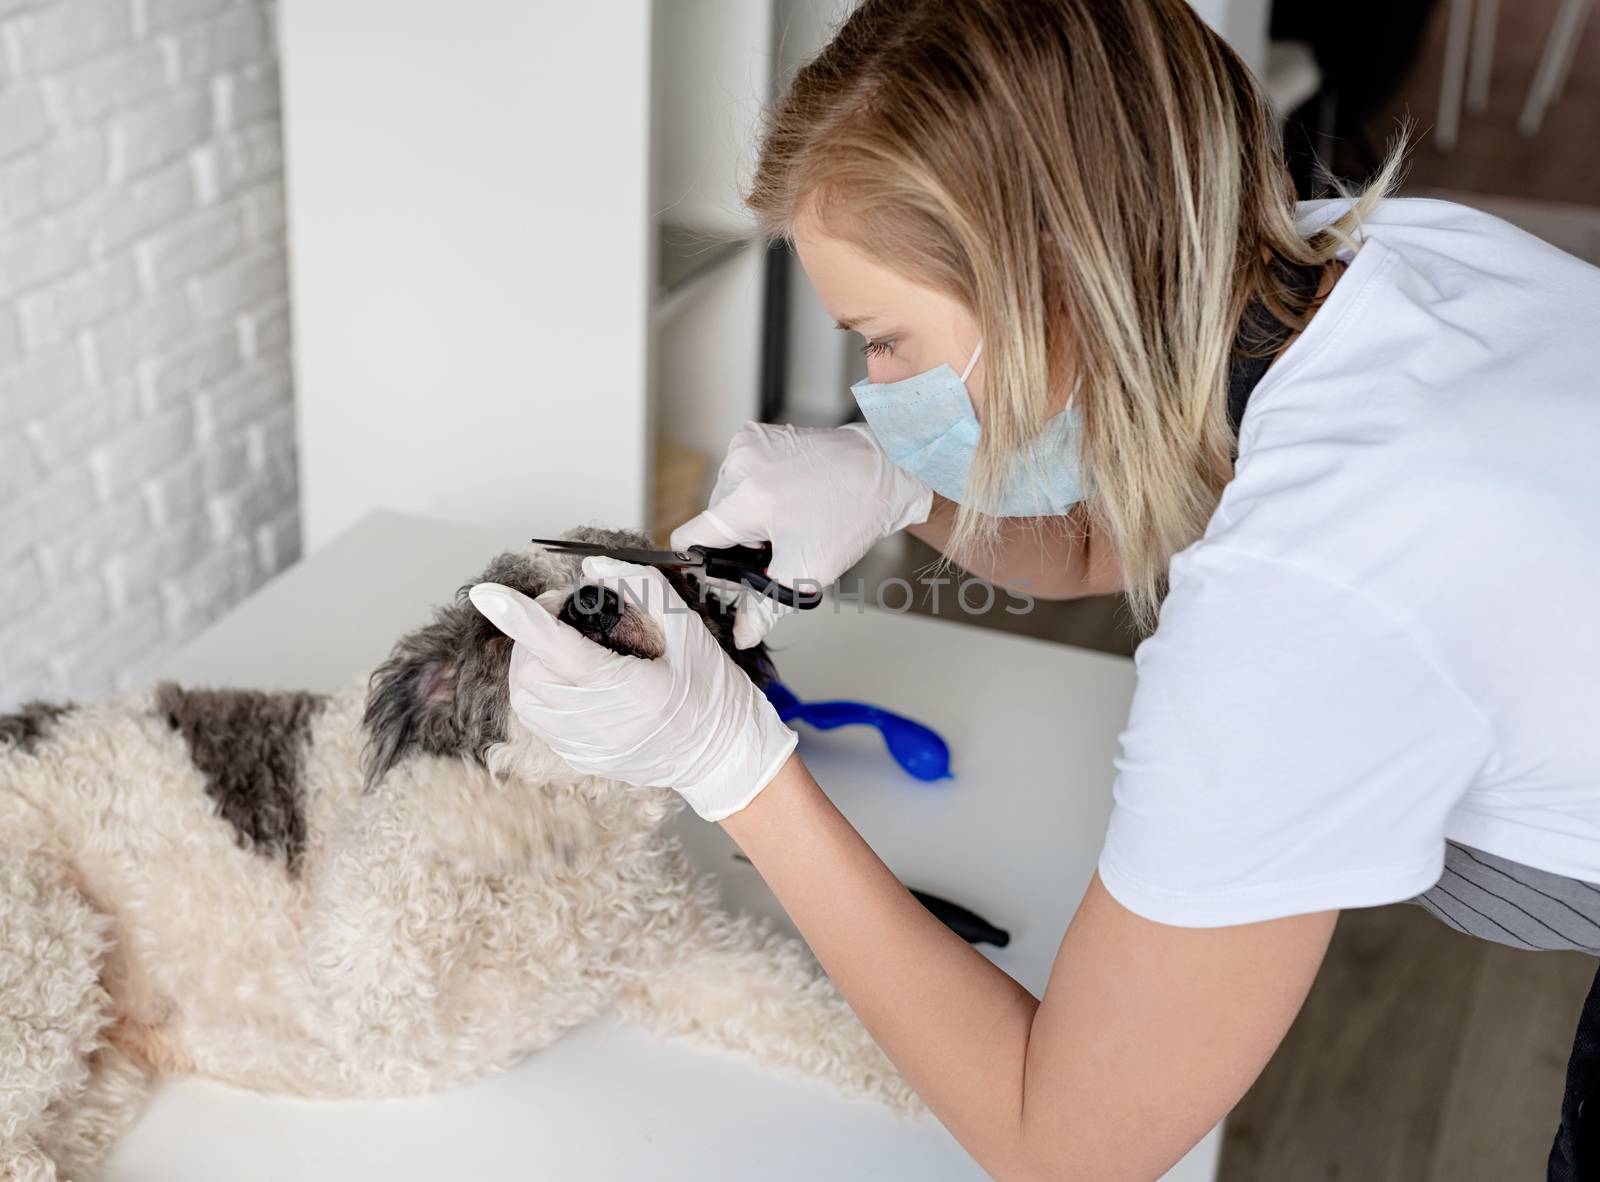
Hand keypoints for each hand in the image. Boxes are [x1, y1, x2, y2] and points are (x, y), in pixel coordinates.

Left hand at [466, 558, 798, 820]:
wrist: (727, 759)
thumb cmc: (716, 696)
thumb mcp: (691, 634)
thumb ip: (644, 592)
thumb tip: (596, 565)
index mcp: (630, 689)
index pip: (558, 648)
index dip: (519, 618)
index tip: (487, 594)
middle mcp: (601, 724)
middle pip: (532, 671)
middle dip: (534, 634)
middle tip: (565, 614)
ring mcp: (588, 747)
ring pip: (527, 698)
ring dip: (532, 662)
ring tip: (565, 645)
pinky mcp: (583, 759)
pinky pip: (540, 721)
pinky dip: (541, 690)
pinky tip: (570, 677)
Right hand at [672, 422, 933, 648]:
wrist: (883, 471)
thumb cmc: (851, 515)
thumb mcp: (807, 571)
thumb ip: (765, 607)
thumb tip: (742, 633)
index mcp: (745, 498)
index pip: (689, 538)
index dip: (702, 564)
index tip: (725, 573)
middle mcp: (739, 464)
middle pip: (713, 521)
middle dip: (738, 541)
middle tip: (777, 545)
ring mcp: (747, 444)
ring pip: (727, 498)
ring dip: (749, 515)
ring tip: (788, 518)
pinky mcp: (757, 433)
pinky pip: (742, 474)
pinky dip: (758, 489)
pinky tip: (788, 495)